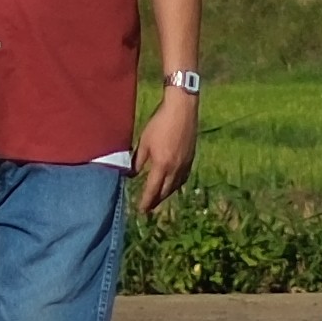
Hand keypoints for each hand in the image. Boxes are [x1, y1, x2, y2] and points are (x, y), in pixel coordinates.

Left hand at [136, 91, 199, 219]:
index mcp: (162, 165)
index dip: (146, 201)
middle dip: (156, 201)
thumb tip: (130, 174)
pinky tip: (173, 183)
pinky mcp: (191, 158)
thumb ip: (137, 161)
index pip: (153, 190)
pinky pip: (183, 178)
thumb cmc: (160, 123)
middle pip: (166, 191)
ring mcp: (185, 164)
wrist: (182, 109)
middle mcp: (175, 168)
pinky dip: (176, 185)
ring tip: (159, 198)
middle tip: (148, 208)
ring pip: (176, 186)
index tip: (141, 210)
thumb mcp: (144, 142)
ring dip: (167, 194)